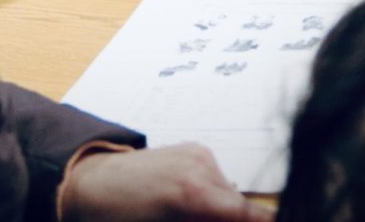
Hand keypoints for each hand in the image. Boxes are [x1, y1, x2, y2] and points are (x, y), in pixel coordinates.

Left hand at [60, 143, 273, 221]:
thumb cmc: (120, 219)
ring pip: (230, 195)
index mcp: (195, 195)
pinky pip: (217, 180)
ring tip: (188, 217)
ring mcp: (199, 154)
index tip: (274, 221)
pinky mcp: (194, 149)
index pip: (254, 216)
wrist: (90, 183)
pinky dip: (212, 195)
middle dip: (232, 221)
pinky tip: (188, 203)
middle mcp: (202, 167)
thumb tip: (234, 220)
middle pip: (241, 208)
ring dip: (221, 211)